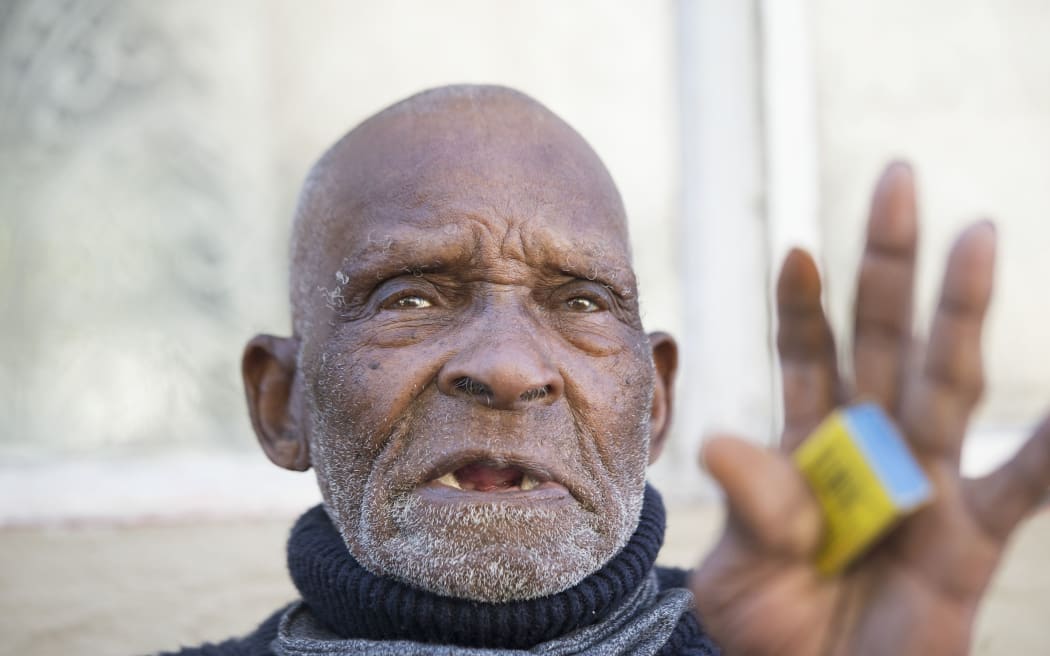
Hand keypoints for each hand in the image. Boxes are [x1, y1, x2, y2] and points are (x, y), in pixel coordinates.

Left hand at [690, 162, 1049, 654]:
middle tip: (895, 178)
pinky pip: (1024, 484)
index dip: (803, 304)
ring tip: (977, 235)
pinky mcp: (972, 536)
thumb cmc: (771, 627)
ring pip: (948, 379)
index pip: (805, 353)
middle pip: (881, 336)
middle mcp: (868, 444)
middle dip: (888, 263)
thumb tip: (725, 440)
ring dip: (961, 311)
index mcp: (804, 444)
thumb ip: (750, 505)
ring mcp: (925, 481)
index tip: (801, 249)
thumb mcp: (742, 568)